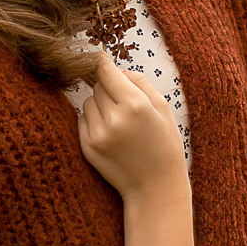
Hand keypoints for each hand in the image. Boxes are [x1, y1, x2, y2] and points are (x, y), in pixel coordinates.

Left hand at [77, 55, 186, 200]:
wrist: (156, 187)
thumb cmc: (164, 144)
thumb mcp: (163, 107)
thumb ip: (139, 81)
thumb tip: (114, 67)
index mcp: (136, 105)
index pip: (106, 71)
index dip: (103, 63)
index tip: (100, 58)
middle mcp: (114, 119)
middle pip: (97, 86)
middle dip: (108, 88)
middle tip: (124, 104)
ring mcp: (98, 134)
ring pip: (87, 102)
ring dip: (100, 105)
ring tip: (119, 122)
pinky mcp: (87, 147)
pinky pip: (82, 120)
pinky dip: (93, 121)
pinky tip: (111, 134)